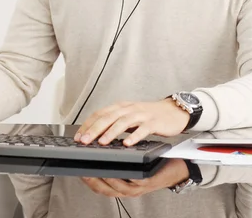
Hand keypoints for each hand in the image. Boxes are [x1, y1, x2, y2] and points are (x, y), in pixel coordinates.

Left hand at [74, 99, 188, 145]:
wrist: (173, 111)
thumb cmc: (149, 116)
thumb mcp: (129, 117)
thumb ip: (115, 123)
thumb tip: (95, 135)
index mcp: (121, 107)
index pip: (100, 113)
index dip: (88, 125)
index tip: (78, 137)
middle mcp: (129, 108)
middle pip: (108, 117)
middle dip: (94, 129)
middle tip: (84, 141)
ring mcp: (142, 114)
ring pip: (123, 122)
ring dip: (111, 132)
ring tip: (102, 142)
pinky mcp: (154, 122)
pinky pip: (143, 129)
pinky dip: (135, 136)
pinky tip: (128, 144)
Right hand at [81, 158, 189, 197]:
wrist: (175, 166)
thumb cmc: (152, 162)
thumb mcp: (131, 160)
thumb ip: (116, 157)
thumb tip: (98, 143)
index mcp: (121, 182)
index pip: (99, 185)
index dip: (87, 178)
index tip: (77, 169)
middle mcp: (127, 188)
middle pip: (105, 189)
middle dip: (92, 180)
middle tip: (81, 171)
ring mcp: (137, 186)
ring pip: (117, 187)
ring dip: (104, 178)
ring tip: (95, 170)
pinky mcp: (147, 181)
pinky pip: (133, 181)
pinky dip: (122, 176)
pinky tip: (116, 168)